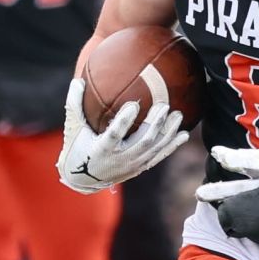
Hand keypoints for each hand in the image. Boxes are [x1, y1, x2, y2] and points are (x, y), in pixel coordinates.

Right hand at [57, 81, 187, 194]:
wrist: (83, 180)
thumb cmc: (77, 148)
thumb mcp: (74, 128)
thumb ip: (75, 104)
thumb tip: (78, 80)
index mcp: (102, 149)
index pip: (115, 134)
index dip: (124, 121)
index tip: (134, 105)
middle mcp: (120, 159)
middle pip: (142, 141)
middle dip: (155, 123)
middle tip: (165, 105)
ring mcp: (132, 165)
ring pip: (154, 148)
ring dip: (168, 132)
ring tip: (178, 114)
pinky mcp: (140, 168)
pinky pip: (159, 156)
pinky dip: (172, 145)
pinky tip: (184, 134)